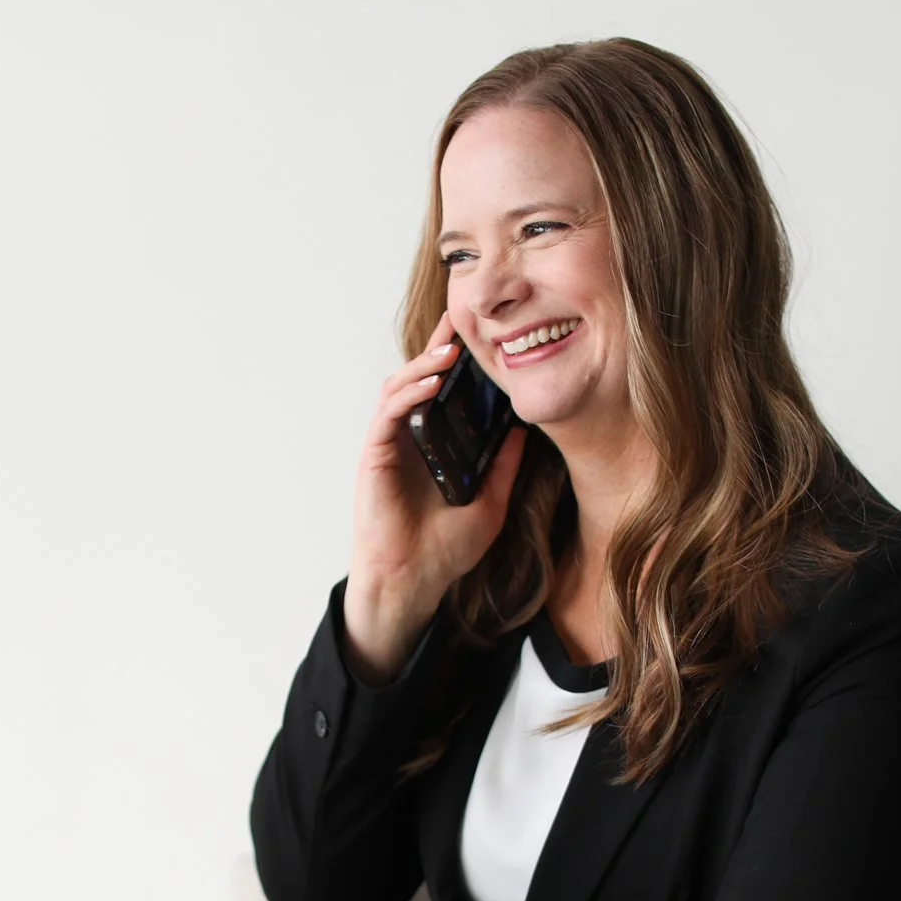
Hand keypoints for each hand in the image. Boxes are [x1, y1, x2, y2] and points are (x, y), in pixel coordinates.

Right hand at [343, 312, 528, 681]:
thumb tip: (524, 428)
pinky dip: (409, 393)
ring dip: (425, 365)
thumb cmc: (445, 549)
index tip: (482, 331)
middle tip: (463, 321)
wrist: (414, 580)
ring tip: (453, 351)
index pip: (446, 391)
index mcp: (436, 443)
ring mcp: (391, 443)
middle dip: (441, 347)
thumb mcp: (492, 501)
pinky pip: (389, 413)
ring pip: (402, 387)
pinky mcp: (375, 454)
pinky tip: (431, 383)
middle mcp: (411, 436)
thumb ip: (505, 465)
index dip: (460, 359)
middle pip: (421, 376)